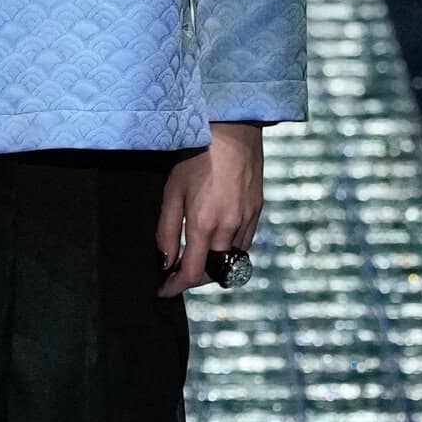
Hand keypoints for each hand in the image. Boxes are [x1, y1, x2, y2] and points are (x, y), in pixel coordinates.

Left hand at [155, 122, 263, 297]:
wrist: (232, 131)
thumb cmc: (196, 156)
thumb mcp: (172, 192)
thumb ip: (167, 231)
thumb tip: (165, 261)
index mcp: (204, 224)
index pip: (191, 273)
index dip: (175, 287)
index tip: (164, 291)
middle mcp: (229, 228)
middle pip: (213, 272)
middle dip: (193, 278)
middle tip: (176, 272)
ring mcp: (247, 220)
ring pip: (231, 260)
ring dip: (213, 265)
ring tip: (196, 256)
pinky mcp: (257, 210)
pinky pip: (244, 243)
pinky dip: (228, 249)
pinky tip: (216, 238)